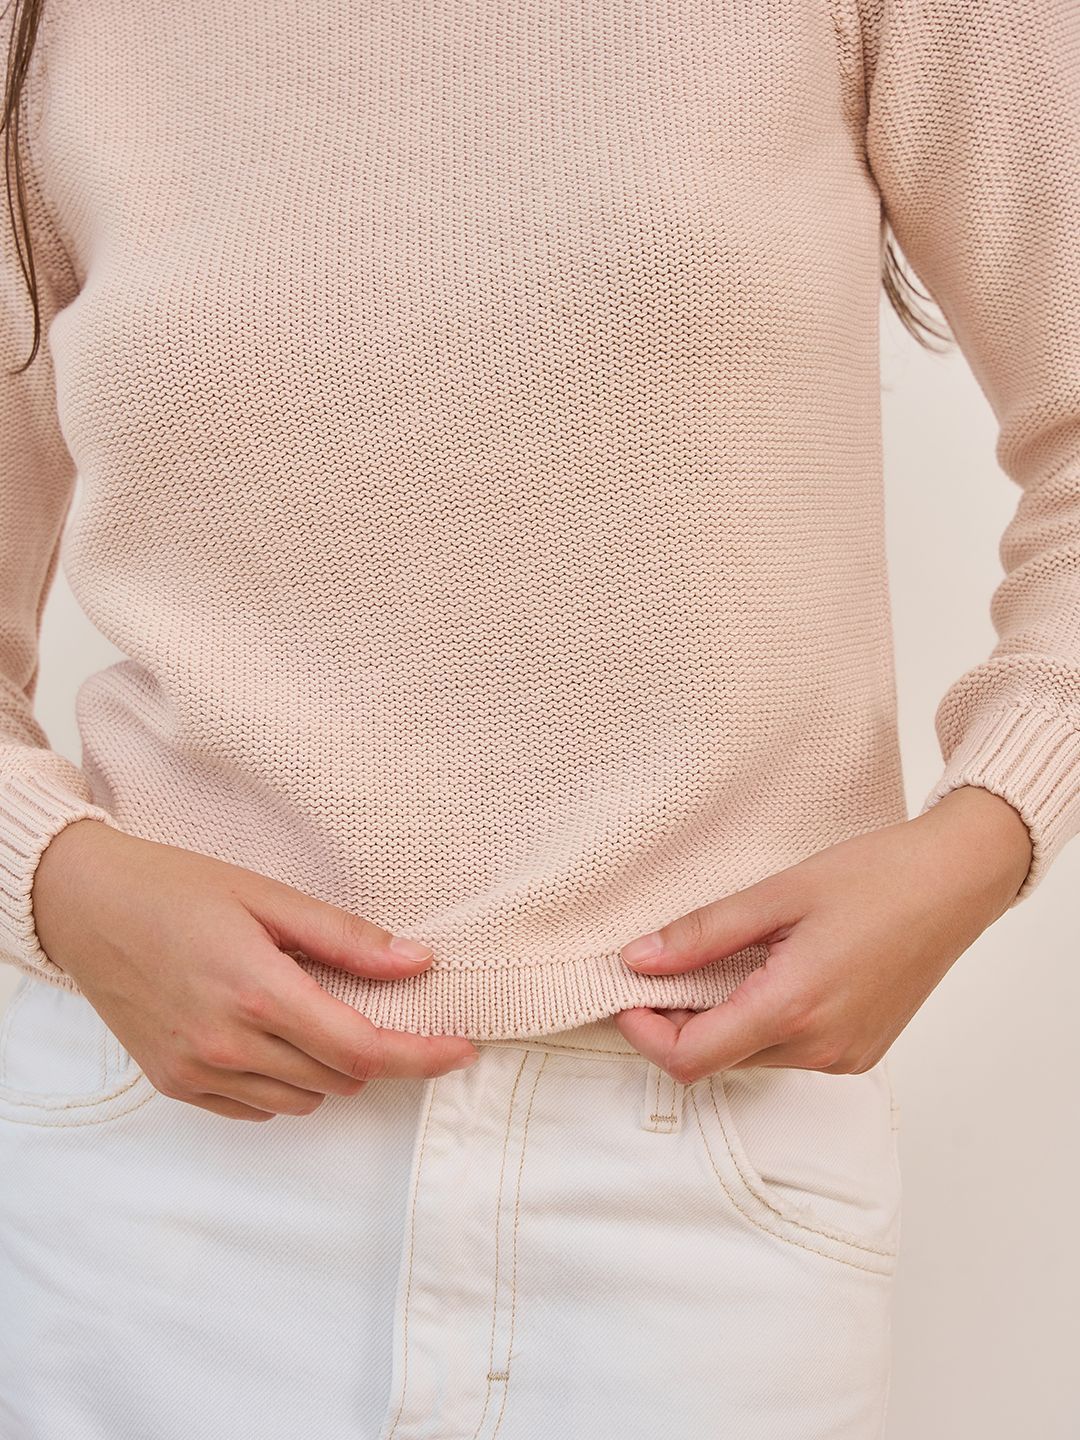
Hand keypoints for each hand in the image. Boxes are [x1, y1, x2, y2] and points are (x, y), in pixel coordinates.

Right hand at [31, 819, 478, 1119]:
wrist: (85, 907)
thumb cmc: (176, 889)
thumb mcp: (267, 896)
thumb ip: (346, 938)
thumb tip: (419, 962)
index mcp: (257, 992)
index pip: (361, 1049)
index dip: (421, 1055)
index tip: (461, 1047)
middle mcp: (227, 1044)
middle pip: (339, 1078)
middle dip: (372, 1048)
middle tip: (368, 1002)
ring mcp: (197, 1071)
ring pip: (303, 1099)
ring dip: (328, 1067)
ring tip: (307, 1008)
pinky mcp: (175, 1084)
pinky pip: (257, 1108)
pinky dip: (284, 1082)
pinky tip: (272, 1035)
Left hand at [612, 786, 1032, 1082]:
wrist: (957, 882)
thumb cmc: (875, 876)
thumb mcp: (778, 893)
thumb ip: (703, 933)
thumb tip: (638, 959)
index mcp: (793, 1007)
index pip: (691, 1060)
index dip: (644, 1035)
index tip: (625, 995)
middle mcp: (820, 1048)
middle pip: (717, 1061)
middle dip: (678, 1023)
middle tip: (662, 968)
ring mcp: (845, 1057)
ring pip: (752, 1057)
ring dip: (720, 1022)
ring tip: (717, 963)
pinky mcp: (860, 1052)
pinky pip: (789, 1051)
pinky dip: (762, 1023)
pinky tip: (766, 974)